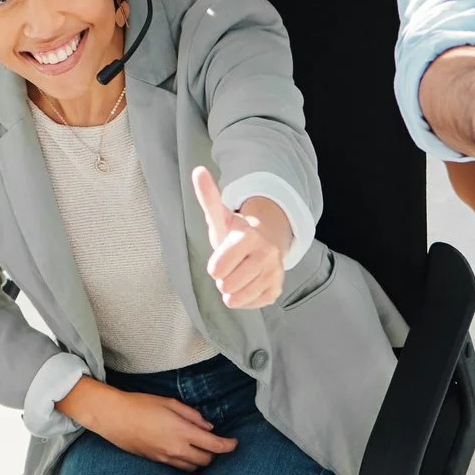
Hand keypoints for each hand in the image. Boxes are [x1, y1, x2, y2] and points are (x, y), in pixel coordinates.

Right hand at [62, 380, 236, 469]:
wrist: (115, 417)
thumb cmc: (140, 405)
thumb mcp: (170, 403)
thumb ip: (192, 415)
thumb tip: (207, 427)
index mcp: (182, 431)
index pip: (214, 445)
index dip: (228, 445)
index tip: (234, 442)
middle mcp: (176, 448)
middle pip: (207, 459)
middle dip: (215, 452)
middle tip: (216, 442)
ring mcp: (166, 457)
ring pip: (193, 466)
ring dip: (201, 458)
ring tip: (200, 446)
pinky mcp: (157, 460)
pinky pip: (179, 466)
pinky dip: (187, 460)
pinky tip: (183, 449)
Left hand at [193, 168, 288, 309]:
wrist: (266, 239)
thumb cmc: (236, 231)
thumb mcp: (220, 215)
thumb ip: (208, 196)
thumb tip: (198, 170)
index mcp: (249, 237)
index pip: (217, 269)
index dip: (215, 265)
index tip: (222, 256)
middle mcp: (266, 254)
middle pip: (226, 285)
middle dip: (223, 278)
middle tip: (231, 264)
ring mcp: (274, 272)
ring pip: (238, 297)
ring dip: (232, 289)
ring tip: (238, 272)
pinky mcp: (277, 288)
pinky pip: (251, 303)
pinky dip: (245, 297)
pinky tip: (249, 282)